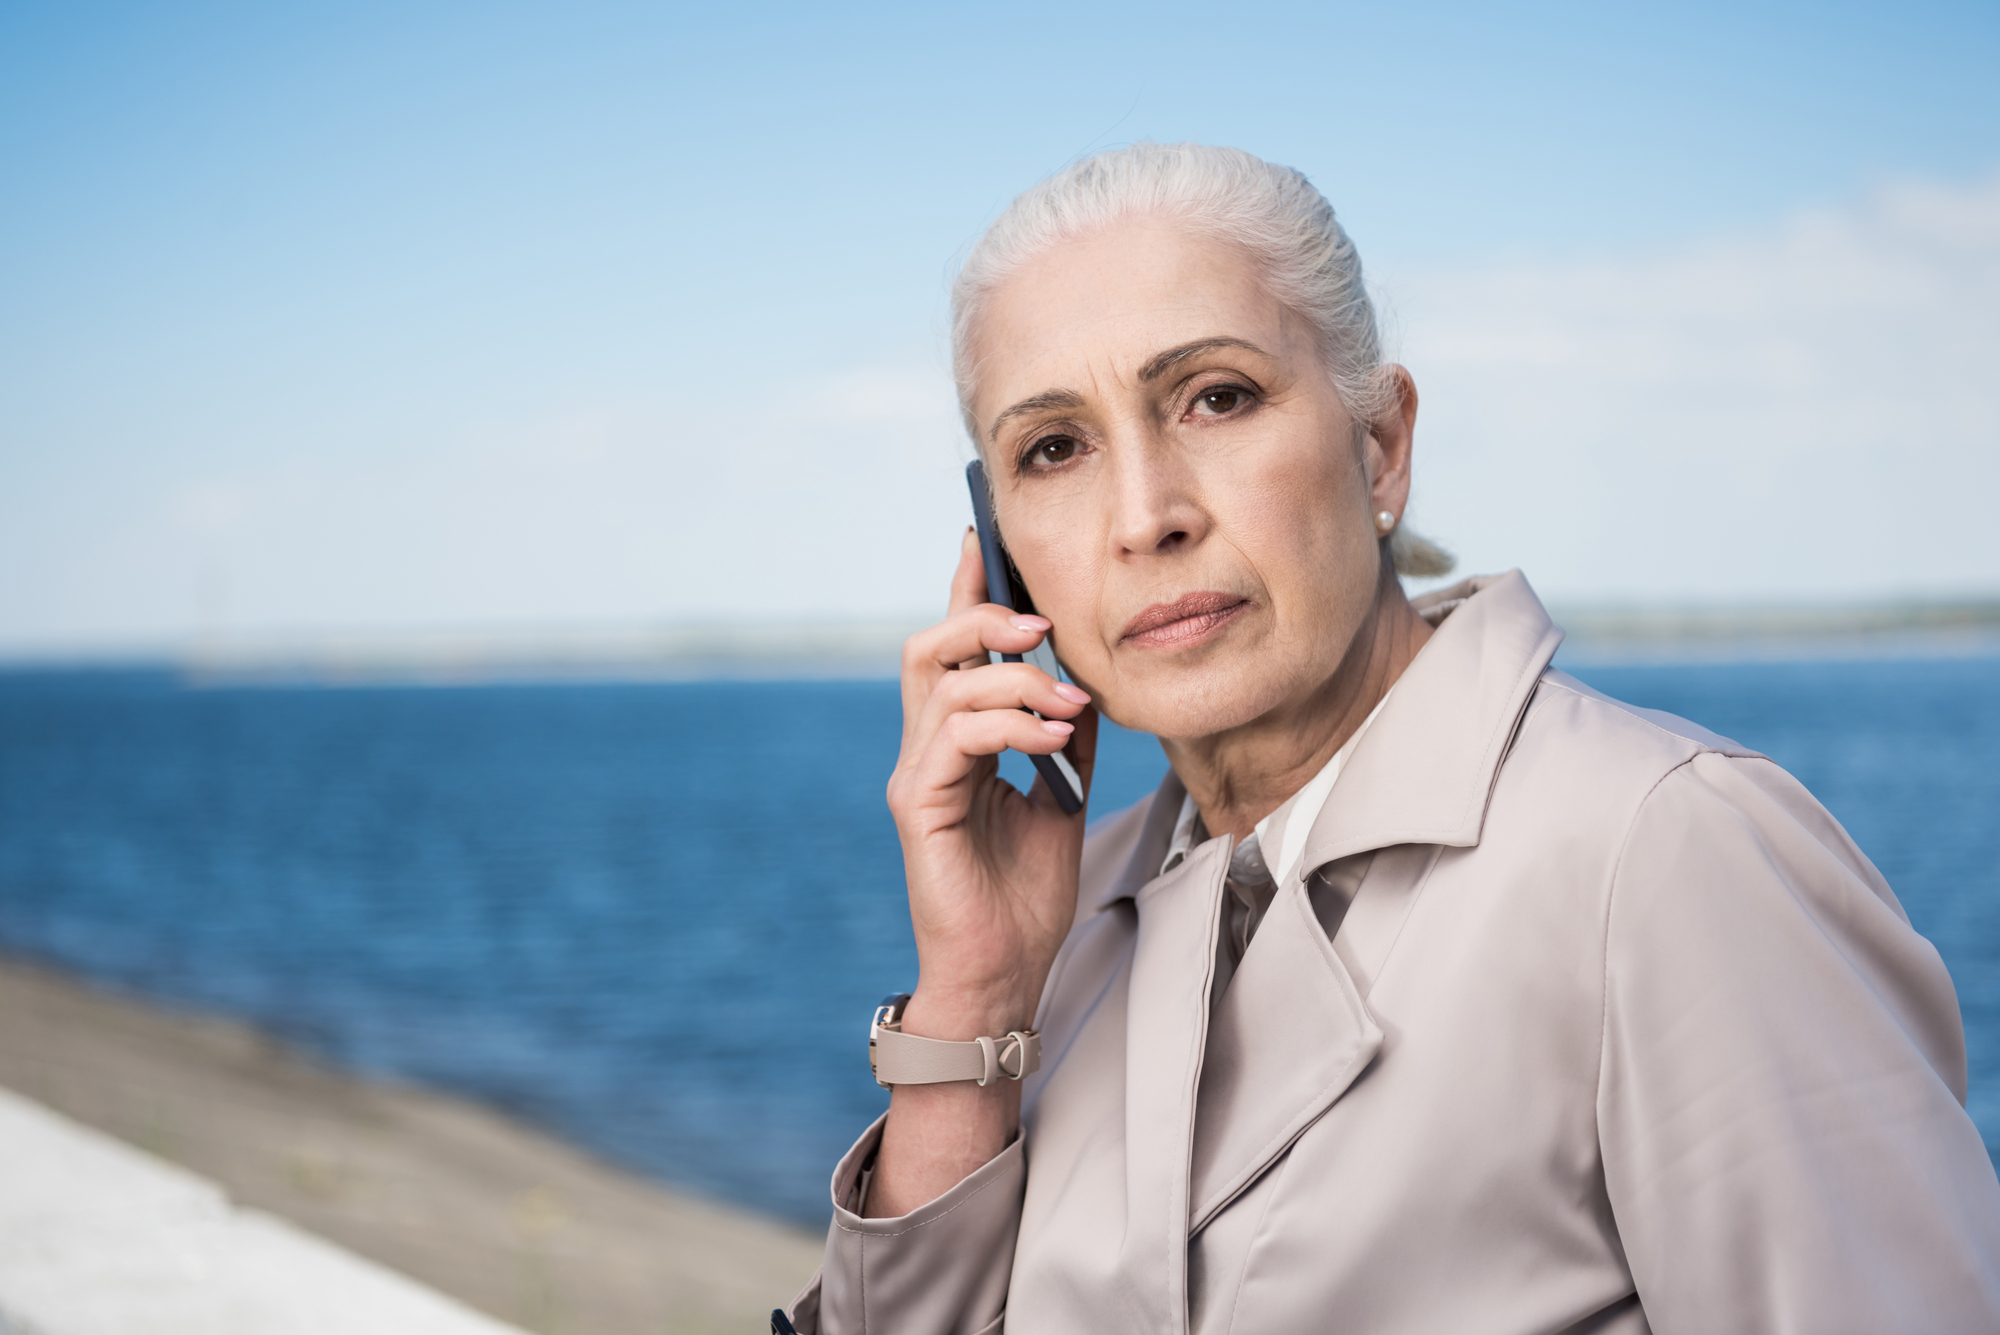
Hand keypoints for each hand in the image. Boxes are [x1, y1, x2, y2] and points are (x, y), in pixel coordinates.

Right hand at [886, 527, 1096, 1041]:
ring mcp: (918, 773)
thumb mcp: (1062, 796)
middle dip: (985, 615)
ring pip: (947, 681)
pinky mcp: (918, 803)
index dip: (964, 589)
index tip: (982, 537)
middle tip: (1044, 624)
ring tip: (1071, 703)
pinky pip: (958, 734)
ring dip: (1018, 679)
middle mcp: (928, 748)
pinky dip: (1011, 722)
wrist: (1005, 972)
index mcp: (959, 742)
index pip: (953, 649)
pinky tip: (1052, 738)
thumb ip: (1065, 736)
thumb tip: (1088, 681)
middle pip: (930, 646)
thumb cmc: (1024, 895)